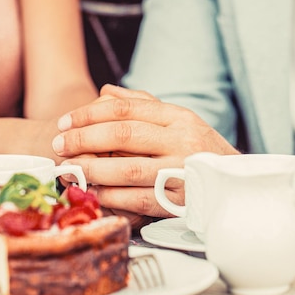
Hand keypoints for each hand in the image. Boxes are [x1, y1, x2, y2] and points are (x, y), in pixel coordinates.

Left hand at [52, 85, 238, 224]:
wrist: (236, 187)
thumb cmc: (199, 151)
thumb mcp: (179, 122)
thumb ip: (143, 104)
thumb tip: (105, 91)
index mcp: (179, 117)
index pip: (126, 108)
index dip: (89, 114)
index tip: (64, 122)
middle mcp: (182, 141)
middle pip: (123, 134)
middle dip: (84, 139)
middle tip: (59, 146)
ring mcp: (182, 172)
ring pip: (128, 169)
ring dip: (92, 170)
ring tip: (68, 170)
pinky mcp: (180, 202)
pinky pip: (138, 199)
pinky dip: (111, 197)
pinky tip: (92, 193)